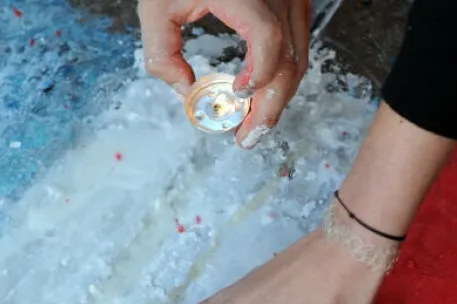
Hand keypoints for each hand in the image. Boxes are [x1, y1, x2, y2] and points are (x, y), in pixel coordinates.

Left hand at [138, 0, 311, 146]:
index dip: (258, 75)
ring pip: (300, 57)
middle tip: (248, 137)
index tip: (236, 94)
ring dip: (279, 96)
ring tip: (254, 123)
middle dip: (270, 106)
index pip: (268, 39)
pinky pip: (299, 44)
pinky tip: (262, 94)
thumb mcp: (156, 7)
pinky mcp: (294, 1)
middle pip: (290, 60)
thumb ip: (161, 53)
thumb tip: (185, 92)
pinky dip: (284, 74)